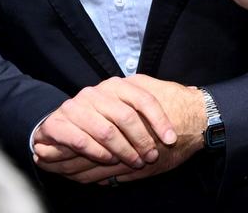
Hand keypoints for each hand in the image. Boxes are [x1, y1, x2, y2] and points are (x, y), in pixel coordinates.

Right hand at [32, 76, 177, 176]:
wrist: (57, 125)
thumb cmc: (100, 118)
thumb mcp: (125, 105)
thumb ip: (149, 103)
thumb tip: (190, 91)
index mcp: (116, 85)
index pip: (144, 99)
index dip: (159, 120)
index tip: (171, 139)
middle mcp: (96, 92)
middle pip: (126, 116)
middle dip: (142, 140)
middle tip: (151, 157)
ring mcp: (76, 106)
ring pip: (107, 131)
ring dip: (124, 151)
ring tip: (135, 162)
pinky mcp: (58, 123)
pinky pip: (82, 140)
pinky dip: (99, 153)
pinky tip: (110, 161)